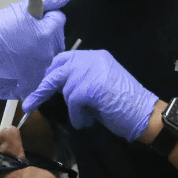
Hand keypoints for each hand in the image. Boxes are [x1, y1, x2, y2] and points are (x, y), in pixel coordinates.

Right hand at [0, 0, 71, 100]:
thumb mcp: (17, 11)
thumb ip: (46, 2)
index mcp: (45, 34)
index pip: (59, 19)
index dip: (44, 17)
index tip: (31, 20)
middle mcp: (47, 54)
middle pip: (56, 39)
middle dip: (45, 34)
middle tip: (23, 34)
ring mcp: (40, 71)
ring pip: (47, 56)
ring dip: (37, 51)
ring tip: (16, 49)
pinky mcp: (32, 85)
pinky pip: (37, 73)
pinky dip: (29, 67)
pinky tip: (14, 63)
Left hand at [21, 49, 158, 141]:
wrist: (146, 115)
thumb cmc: (125, 104)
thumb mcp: (101, 84)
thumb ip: (82, 80)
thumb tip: (58, 86)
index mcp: (95, 56)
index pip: (65, 59)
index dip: (52, 73)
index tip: (41, 86)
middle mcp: (92, 58)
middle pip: (57, 68)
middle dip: (43, 87)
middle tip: (30, 103)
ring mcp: (91, 71)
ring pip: (64, 88)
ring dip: (72, 107)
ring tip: (86, 117)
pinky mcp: (90, 87)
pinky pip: (72, 103)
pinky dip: (77, 116)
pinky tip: (85, 122)